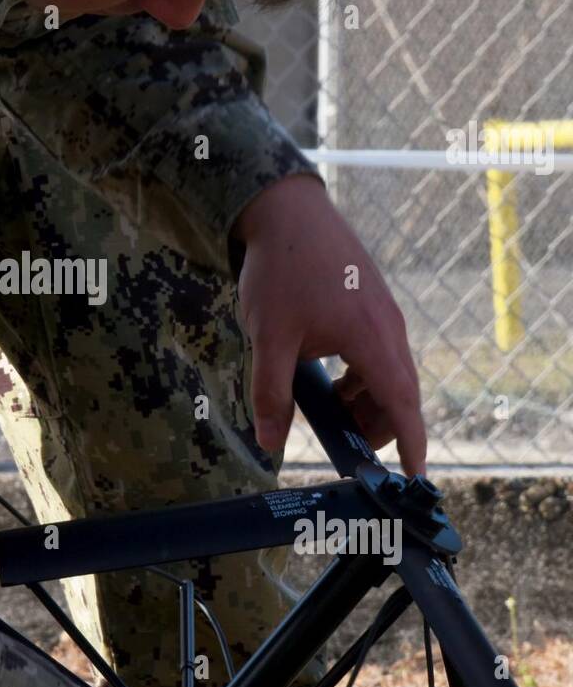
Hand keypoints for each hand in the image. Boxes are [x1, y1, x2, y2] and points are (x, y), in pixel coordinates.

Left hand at [232, 174, 426, 476]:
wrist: (285, 209)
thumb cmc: (280, 270)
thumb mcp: (269, 337)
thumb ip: (271, 393)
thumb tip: (270, 443)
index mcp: (372, 338)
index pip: (402, 403)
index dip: (411, 444)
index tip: (416, 477)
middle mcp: (388, 327)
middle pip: (397, 393)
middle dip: (378, 427)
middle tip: (348, 451)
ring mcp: (382, 313)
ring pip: (386, 374)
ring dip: (365, 402)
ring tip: (331, 418)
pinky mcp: (370, 303)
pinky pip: (375, 354)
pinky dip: (360, 378)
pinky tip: (329, 384)